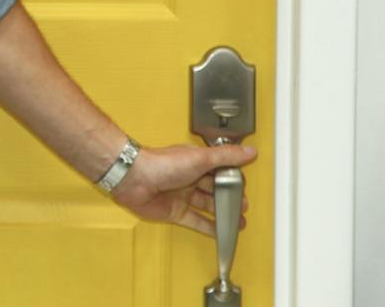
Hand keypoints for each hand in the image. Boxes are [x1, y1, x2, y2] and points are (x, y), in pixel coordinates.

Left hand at [110, 143, 256, 236]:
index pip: (220, 171)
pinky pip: (196, 221)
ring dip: (223, 215)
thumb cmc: (162, 163)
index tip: (245, 188)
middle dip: (230, 199)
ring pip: (207, 207)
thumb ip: (226, 157)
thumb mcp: (201, 157)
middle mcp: (189, 178)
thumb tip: (250, 151)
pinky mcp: (175, 212)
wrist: (134, 179)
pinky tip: (220, 233)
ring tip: (239, 222)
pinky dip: (209, 228)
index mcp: (195, 162)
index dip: (232, 179)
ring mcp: (182, 196)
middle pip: (215, 190)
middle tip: (243, 207)